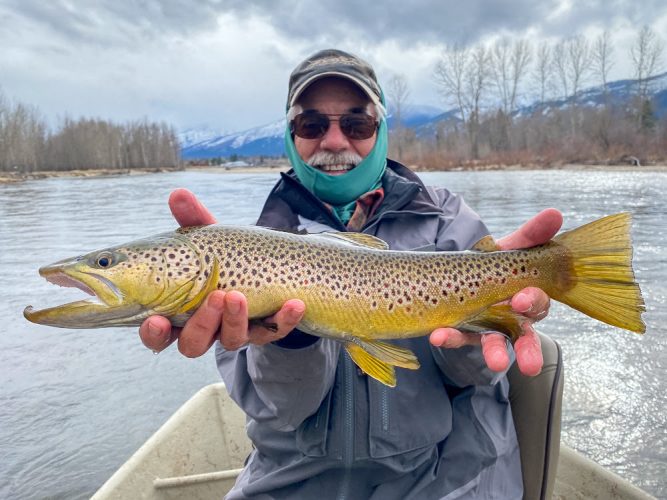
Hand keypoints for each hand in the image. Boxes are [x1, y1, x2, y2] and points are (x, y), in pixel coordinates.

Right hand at [139, 189, 304, 356]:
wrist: (266, 269)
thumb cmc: (223, 257)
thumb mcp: (209, 240)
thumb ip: (193, 221)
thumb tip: (179, 194)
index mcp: (180, 312)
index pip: (159, 334)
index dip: (154, 333)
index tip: (155, 321)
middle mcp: (205, 329)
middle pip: (194, 343)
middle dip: (202, 324)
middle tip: (214, 298)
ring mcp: (235, 332)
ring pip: (231, 340)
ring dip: (235, 320)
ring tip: (239, 295)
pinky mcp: (265, 331)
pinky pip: (274, 331)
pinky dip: (284, 320)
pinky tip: (294, 304)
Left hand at [429, 208, 562, 375]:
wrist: (461, 271)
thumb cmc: (494, 262)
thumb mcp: (509, 248)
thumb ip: (530, 234)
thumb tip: (554, 213)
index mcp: (526, 296)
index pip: (536, 302)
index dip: (532, 301)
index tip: (522, 299)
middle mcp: (510, 318)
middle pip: (524, 335)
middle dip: (527, 347)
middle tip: (527, 360)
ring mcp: (486, 328)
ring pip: (495, 344)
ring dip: (495, 354)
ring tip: (496, 364)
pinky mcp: (463, 332)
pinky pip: (458, 337)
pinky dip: (450, 337)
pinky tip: (437, 335)